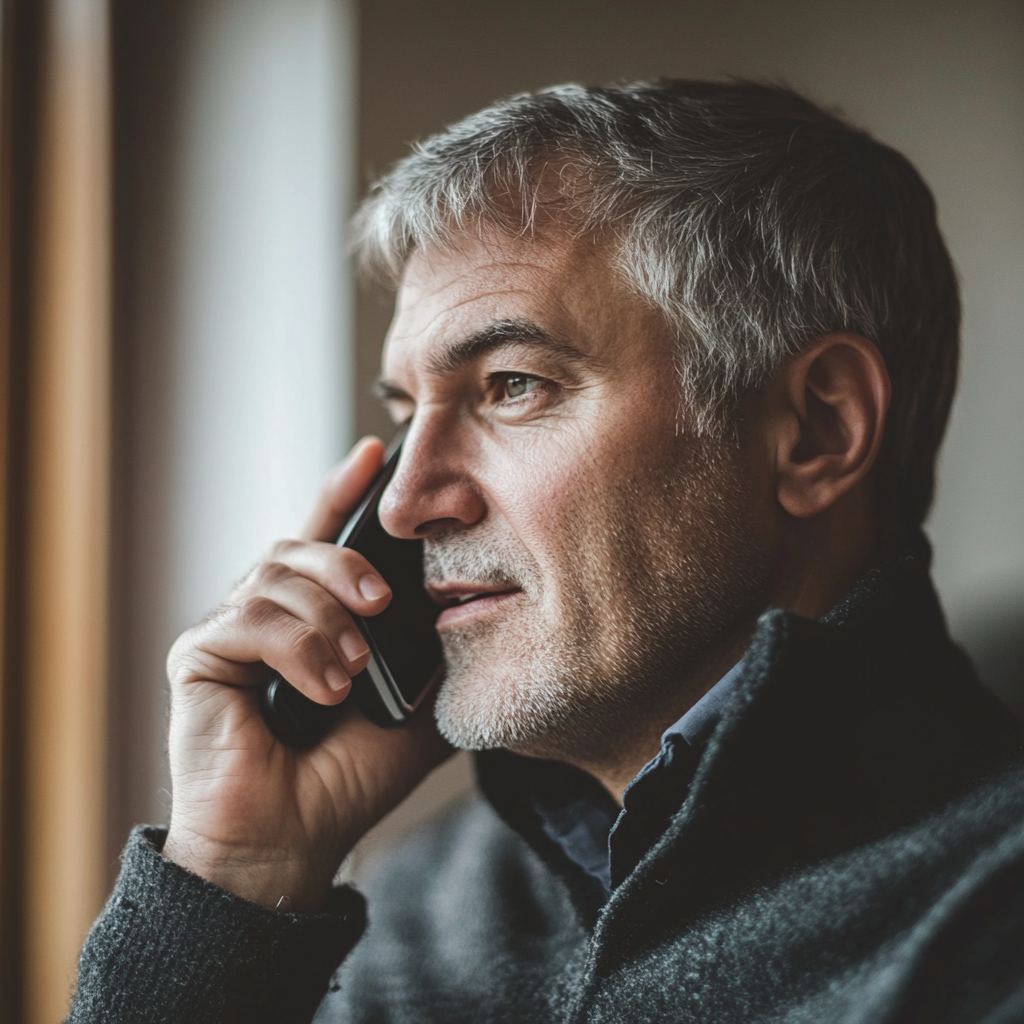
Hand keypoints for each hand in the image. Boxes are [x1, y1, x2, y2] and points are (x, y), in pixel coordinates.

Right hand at [162, 437, 451, 910]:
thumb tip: (469, 617)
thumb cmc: (347, 778)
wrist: (295, 841)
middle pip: (299, 546)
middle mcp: (265, 615)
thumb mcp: (412, 710)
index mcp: (312, 619)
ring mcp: (228, 633)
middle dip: (346, 565)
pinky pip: (250, 619)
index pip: (323, 537)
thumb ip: (432, 662)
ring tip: (352, 673)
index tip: (379, 454)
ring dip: (327, 622)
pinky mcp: (197, 655)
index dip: (345, 492)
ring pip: (277, 577)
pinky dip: (297, 649)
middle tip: (381, 604)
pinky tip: (323, 689)